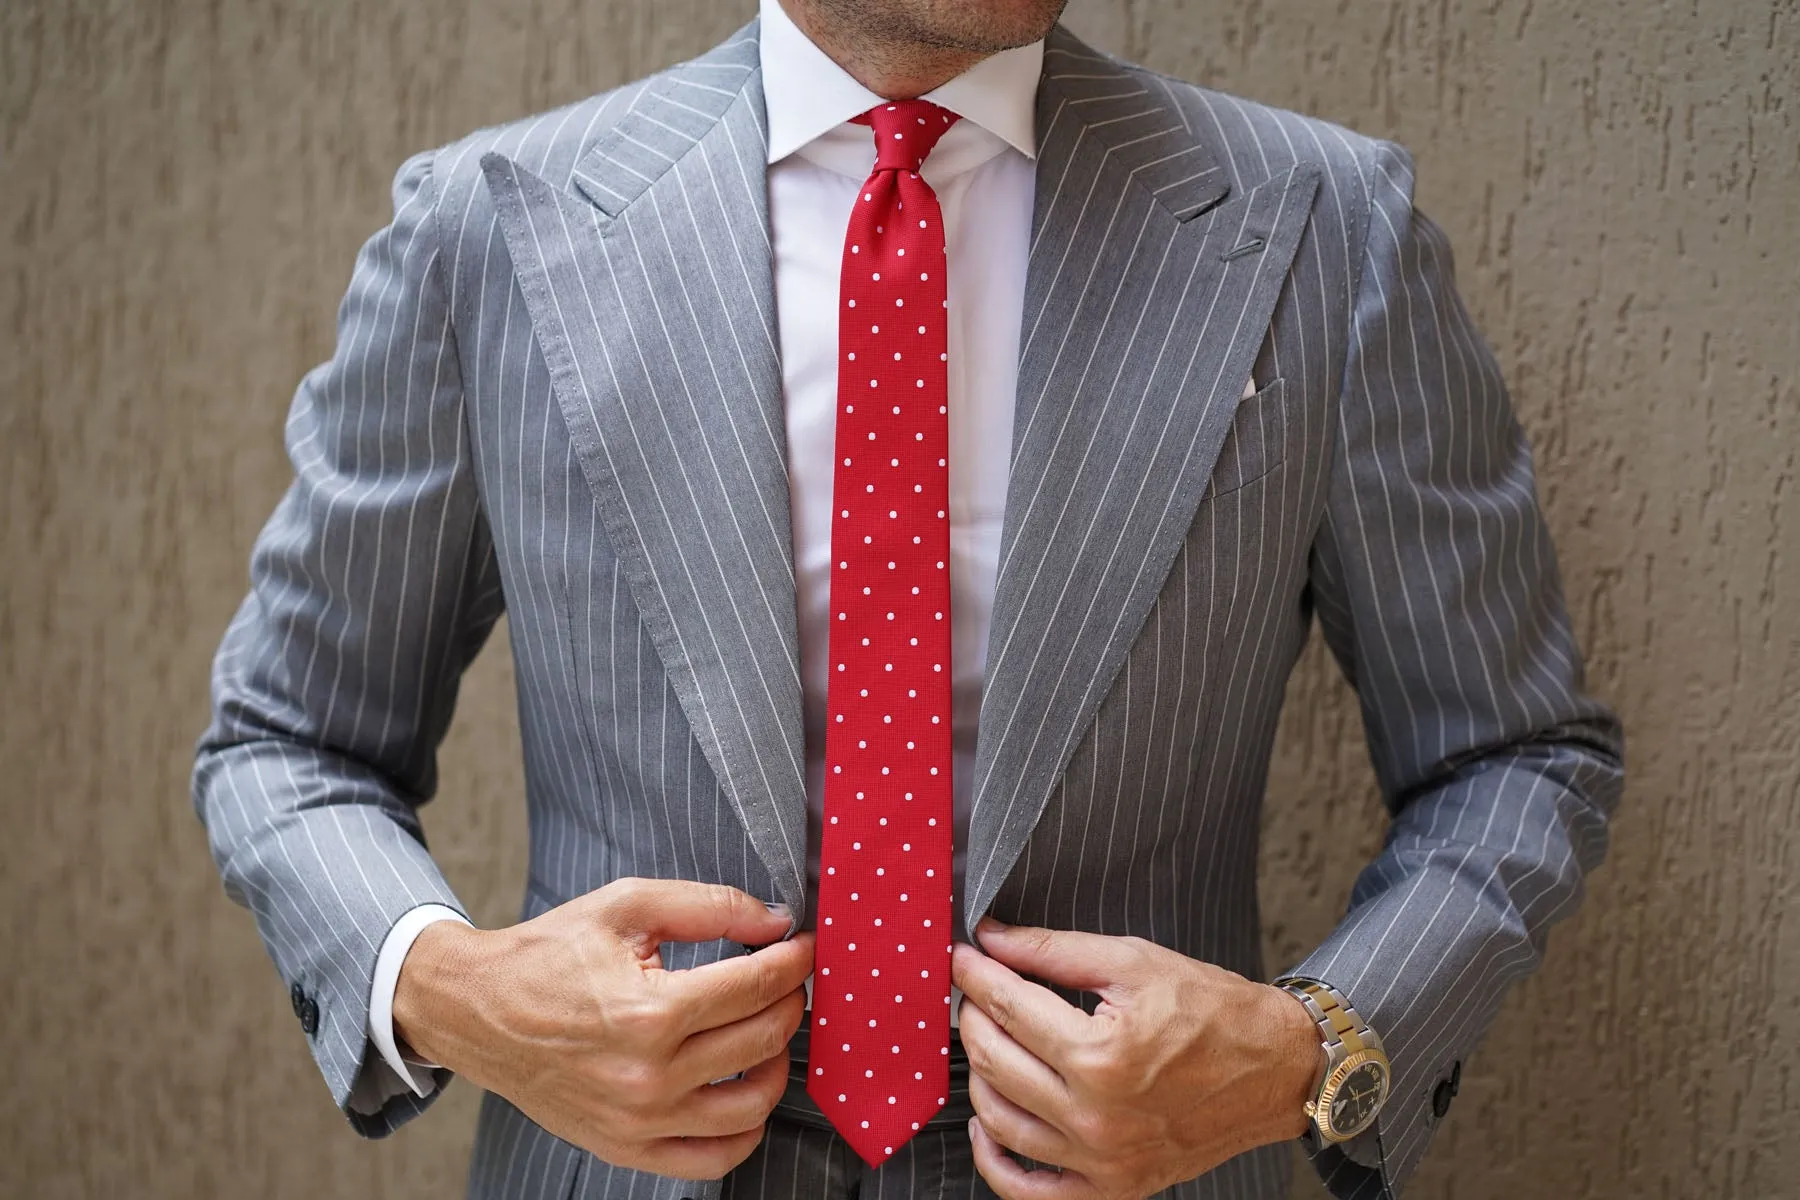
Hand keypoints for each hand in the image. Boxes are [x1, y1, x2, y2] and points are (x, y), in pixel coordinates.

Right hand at [394, 878, 812, 1179]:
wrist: (476, 1011)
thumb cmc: (550, 954)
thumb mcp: (627, 905)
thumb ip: (710, 906)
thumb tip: (778, 920)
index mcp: (650, 1011)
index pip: (756, 987)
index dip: (793, 960)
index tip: (804, 945)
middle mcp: (649, 1076)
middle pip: (763, 1040)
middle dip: (789, 1000)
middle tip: (784, 978)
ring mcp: (639, 1122)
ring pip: (753, 1105)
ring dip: (779, 1063)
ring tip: (768, 1030)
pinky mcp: (626, 1148)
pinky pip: (713, 1159)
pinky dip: (745, 1130)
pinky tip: (744, 1090)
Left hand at [950, 918, 1319, 1199]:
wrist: (1276, 1069)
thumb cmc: (1213, 1011)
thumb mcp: (1133, 962)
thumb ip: (1053, 950)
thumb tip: (992, 938)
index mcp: (1102, 1055)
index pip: (1008, 1008)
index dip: (976, 975)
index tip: (964, 957)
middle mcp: (1097, 1116)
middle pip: (994, 1062)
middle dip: (973, 1016)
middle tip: (976, 991)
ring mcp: (1102, 1161)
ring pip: (998, 1120)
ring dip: (978, 1075)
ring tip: (986, 1041)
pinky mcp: (1113, 1188)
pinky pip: (1028, 1190)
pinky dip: (994, 1159)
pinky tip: (988, 1123)